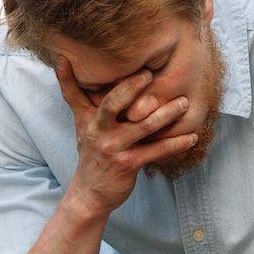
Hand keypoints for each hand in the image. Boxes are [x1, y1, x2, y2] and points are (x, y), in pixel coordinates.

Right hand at [52, 61, 195, 215]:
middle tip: (151, 74)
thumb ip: (75, 94)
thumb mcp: (80, 123)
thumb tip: (62, 59)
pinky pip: (156, 150)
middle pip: (113, 103)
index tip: (96, 59)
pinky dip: (176, 143)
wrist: (90, 194)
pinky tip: (192, 137)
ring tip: (184, 103)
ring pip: (143, 126)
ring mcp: (114, 148)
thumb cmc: (91, 153)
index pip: (77, 93)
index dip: (74, 76)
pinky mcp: (128, 164)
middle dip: (132, 87)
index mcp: (88, 120)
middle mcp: (98, 132)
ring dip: (167, 114)